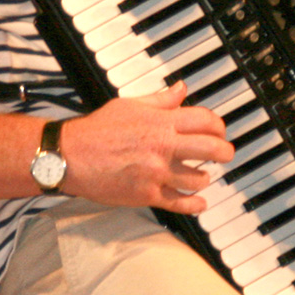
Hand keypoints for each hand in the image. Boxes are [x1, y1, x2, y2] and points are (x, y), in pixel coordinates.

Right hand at [58, 82, 234, 214]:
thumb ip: (160, 100)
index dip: (218, 126)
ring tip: (201, 176)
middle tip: (224, 154)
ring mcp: (156, 172)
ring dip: (204, 178)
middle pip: (211, 149)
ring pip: (198, 178)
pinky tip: (200, 203)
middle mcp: (162, 146)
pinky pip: (179, 203)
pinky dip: (194, 205)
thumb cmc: (96, 130)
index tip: (218, 131)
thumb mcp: (129, 105)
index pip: (205, 120)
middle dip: (224, 152)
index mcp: (160, 122)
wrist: (69, 156)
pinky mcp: (147, 194)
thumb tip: (181, 89)